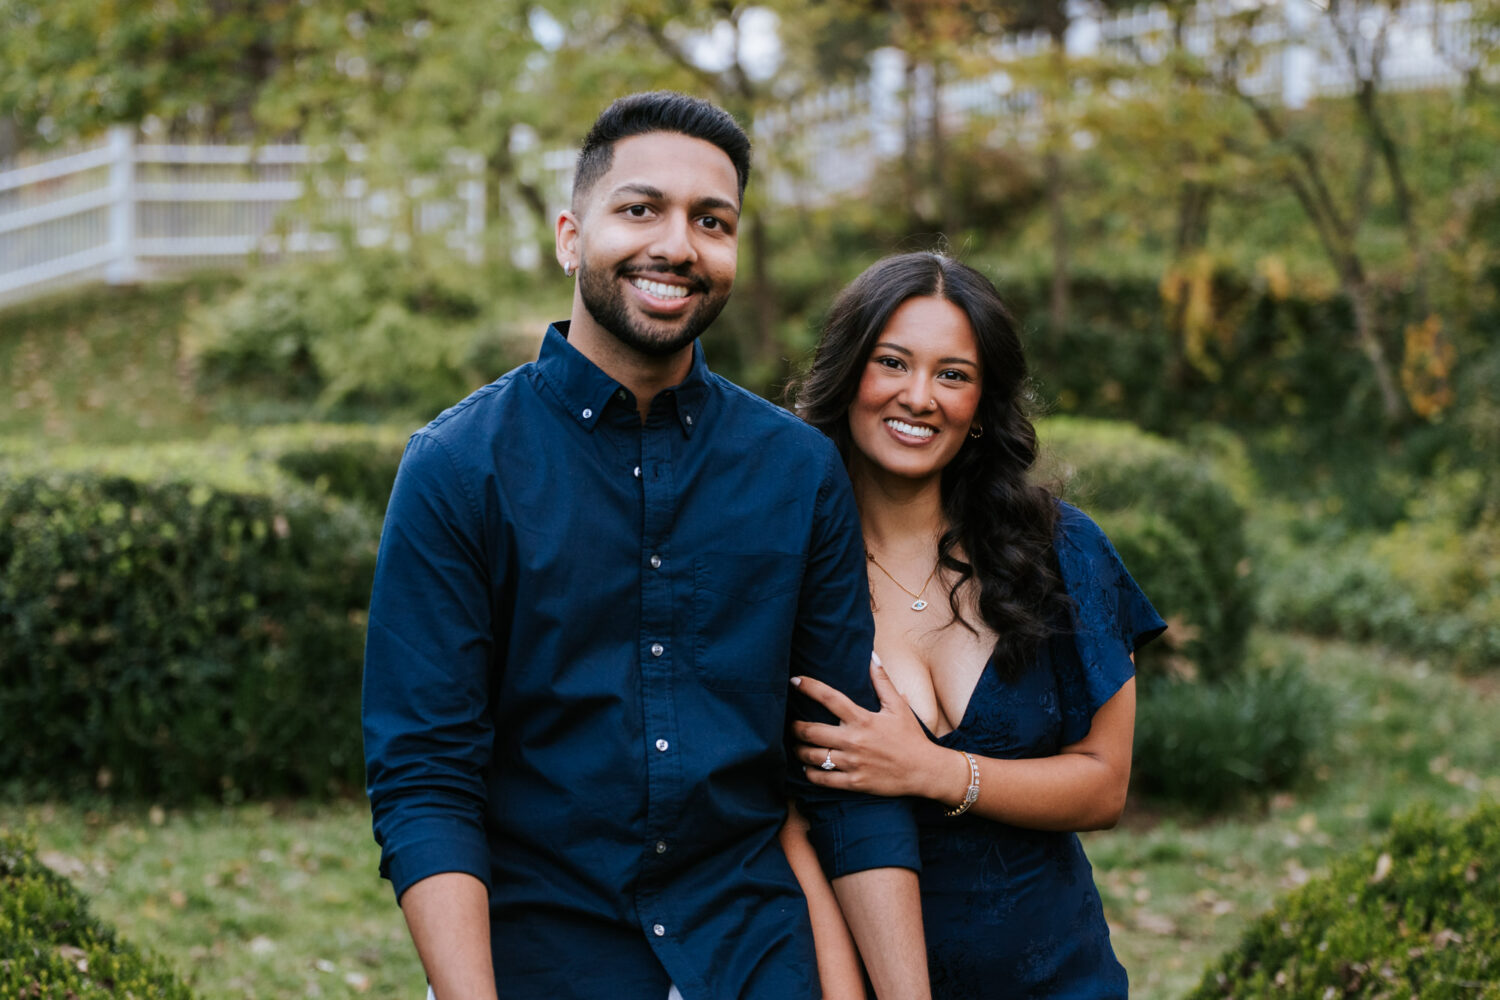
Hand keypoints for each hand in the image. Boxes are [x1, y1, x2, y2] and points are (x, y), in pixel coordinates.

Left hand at [792, 658, 955, 800]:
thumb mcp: (898, 707)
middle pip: (811, 732)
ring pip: (813, 756)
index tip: (794, 680)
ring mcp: (852, 763)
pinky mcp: (854, 782)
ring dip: (799, 750)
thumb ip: (882, 681)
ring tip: (797, 746)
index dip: (809, 687)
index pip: (830, 698)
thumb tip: (872, 656)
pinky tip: (807, 767)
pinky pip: (823, 779)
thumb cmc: (910, 737)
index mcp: (863, 719)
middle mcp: (854, 740)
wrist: (924, 771)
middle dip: (795, 727)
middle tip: (791, 724)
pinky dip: (810, 773)